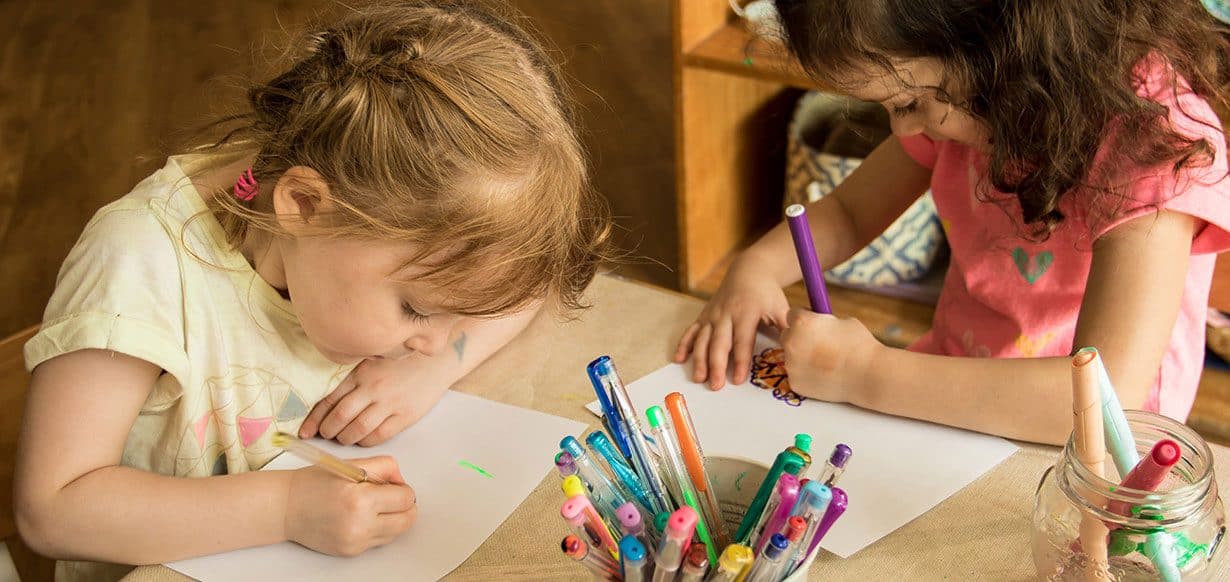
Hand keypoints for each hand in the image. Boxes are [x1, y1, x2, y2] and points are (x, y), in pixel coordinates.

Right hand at [284, 456, 416, 556]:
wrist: (284, 508)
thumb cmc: (314, 483)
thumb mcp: (351, 464)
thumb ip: (384, 467)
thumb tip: (402, 480)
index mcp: (361, 499)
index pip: (406, 498)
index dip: (403, 488)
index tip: (393, 485)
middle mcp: (360, 524)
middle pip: (407, 520)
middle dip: (405, 506)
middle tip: (391, 496)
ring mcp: (355, 542)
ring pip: (396, 533)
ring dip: (393, 519)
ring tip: (374, 506)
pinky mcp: (350, 552)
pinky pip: (378, 541)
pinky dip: (377, 529)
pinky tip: (362, 517)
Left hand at [300, 357, 446, 445]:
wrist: (437, 360)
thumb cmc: (402, 362)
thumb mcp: (374, 361)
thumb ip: (354, 378)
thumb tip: (328, 403)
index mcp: (362, 373)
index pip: (330, 399)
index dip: (315, 419)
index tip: (305, 431)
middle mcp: (373, 387)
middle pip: (340, 416)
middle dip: (328, 431)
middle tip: (325, 435)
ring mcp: (390, 402)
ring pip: (358, 429)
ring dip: (345, 438)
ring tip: (343, 438)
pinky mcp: (405, 415)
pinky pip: (379, 435)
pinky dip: (365, 441)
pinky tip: (363, 439)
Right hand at [675, 255, 790, 388]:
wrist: (749, 270)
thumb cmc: (767, 293)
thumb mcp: (781, 307)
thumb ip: (786, 329)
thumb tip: (795, 351)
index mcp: (746, 312)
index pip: (742, 341)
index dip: (741, 361)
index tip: (739, 380)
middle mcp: (726, 314)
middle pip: (719, 343)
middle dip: (716, 365)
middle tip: (715, 386)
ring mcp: (712, 314)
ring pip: (702, 339)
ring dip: (699, 359)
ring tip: (699, 378)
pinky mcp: (704, 315)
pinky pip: (691, 331)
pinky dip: (684, 345)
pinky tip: (679, 360)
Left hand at [779, 309, 881, 403]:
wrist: (867, 375)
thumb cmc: (859, 345)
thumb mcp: (842, 321)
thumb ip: (823, 321)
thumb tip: (818, 321)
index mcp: (801, 322)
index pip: (792, 315)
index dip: (805, 319)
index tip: (814, 325)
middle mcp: (791, 342)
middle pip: (787, 336)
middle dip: (799, 338)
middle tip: (818, 345)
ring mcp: (791, 364)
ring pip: (791, 357)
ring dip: (802, 357)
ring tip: (824, 361)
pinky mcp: (794, 383)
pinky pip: (796, 374)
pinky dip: (806, 374)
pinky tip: (823, 374)